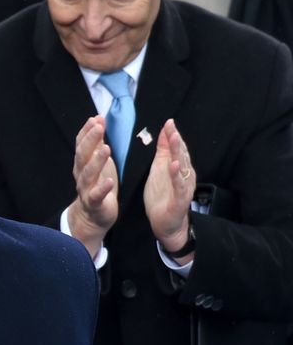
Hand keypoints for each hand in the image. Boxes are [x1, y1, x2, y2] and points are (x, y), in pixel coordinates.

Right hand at [67, 116, 118, 257]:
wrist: (92, 215)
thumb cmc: (97, 184)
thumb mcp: (96, 161)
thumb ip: (95, 143)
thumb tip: (97, 120)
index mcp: (82, 163)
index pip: (81, 144)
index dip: (87, 131)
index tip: (95, 118)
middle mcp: (81, 174)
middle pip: (83, 156)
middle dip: (90, 140)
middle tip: (99, 127)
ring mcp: (86, 188)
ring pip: (88, 174)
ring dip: (96, 161)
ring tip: (106, 148)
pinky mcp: (94, 203)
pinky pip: (97, 195)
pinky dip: (102, 188)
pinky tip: (110, 181)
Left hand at [144, 119, 195, 259]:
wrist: (165, 223)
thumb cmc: (163, 195)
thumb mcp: (159, 169)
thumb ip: (164, 151)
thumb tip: (165, 131)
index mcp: (179, 167)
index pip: (178, 148)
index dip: (173, 135)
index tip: (168, 122)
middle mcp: (185, 175)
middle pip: (182, 155)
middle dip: (177, 140)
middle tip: (171, 127)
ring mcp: (184, 187)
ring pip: (183, 167)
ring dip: (179, 153)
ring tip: (174, 140)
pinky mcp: (180, 199)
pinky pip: (179, 186)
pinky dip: (177, 176)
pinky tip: (174, 166)